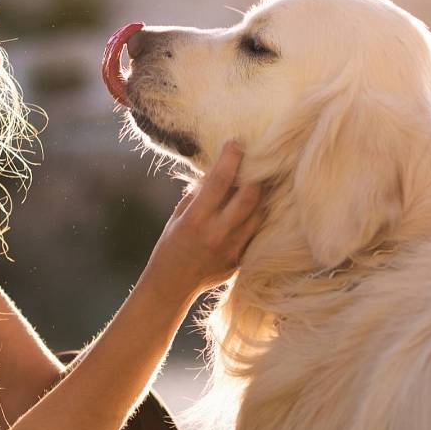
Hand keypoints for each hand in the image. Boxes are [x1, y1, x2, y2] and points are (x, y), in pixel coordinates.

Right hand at [140, 140, 265, 302]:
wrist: (171, 286)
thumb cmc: (170, 246)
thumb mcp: (178, 217)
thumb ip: (198, 195)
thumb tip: (217, 171)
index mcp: (196, 220)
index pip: (220, 181)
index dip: (231, 158)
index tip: (236, 144)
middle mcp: (217, 234)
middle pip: (250, 196)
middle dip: (254, 174)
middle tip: (255, 161)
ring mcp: (233, 249)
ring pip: (259, 213)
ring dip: (260, 194)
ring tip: (259, 180)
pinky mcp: (241, 260)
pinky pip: (256, 231)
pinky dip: (257, 215)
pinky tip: (255, 206)